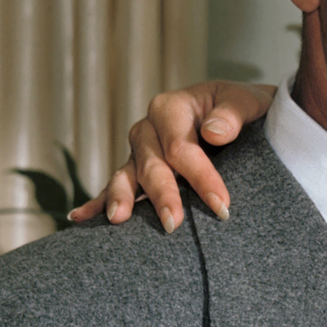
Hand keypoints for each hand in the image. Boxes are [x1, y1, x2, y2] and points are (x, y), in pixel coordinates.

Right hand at [68, 78, 275, 228]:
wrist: (240, 113)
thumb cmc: (244, 108)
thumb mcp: (246, 101)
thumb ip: (233, 114)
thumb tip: (213, 133)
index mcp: (170, 107)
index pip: (180, 147)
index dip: (200, 177)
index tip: (221, 205)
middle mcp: (148, 129)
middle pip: (151, 165)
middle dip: (162, 195)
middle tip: (173, 224)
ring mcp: (138, 151)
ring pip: (127, 176)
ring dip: (121, 198)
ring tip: (118, 219)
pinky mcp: (137, 170)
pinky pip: (116, 186)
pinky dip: (96, 202)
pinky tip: (79, 219)